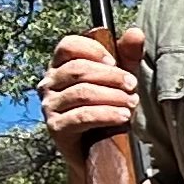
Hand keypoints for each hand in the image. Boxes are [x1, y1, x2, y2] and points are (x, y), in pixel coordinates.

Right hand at [38, 28, 143, 147]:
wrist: (99, 150)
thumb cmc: (106, 107)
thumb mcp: (119, 78)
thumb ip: (127, 55)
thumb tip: (135, 32)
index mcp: (60, 65)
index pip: (68, 45)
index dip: (93, 49)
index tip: (115, 61)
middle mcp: (49, 83)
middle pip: (78, 69)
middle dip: (111, 76)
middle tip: (133, 85)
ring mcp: (50, 106)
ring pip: (82, 92)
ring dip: (112, 96)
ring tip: (131, 103)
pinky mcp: (56, 128)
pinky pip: (82, 116)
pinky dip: (106, 115)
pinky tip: (123, 116)